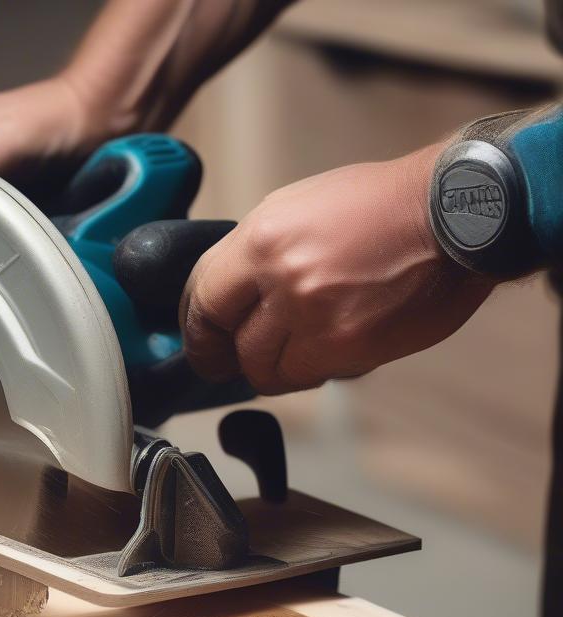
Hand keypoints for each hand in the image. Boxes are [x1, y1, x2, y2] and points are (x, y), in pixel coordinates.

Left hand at [180, 145, 495, 394]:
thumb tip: (226, 298)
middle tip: (238, 357)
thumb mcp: (298, 208)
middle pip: (231, 345)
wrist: (454, 214)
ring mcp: (316, 316)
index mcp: (263, 238)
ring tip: (295, 347)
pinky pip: (308, 377)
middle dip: (232, 356)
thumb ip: (255, 255)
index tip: (198, 341)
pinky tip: (329, 347)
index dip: (195, 330)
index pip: (203, 300)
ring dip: (274, 367)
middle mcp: (283, 277)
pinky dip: (311, 371)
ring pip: (266, 371)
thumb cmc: (380, 207)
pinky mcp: (348, 347)